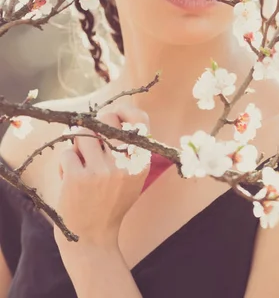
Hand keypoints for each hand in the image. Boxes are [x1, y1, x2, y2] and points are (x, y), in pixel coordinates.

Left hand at [53, 102, 150, 251]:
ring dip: (77, 145)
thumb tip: (114, 114)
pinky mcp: (77, 178)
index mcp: (140, 163)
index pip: (140, 122)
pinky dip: (65, 163)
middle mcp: (124, 165)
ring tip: (80, 161)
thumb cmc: (110, 203)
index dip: (126, 110)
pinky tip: (70, 177)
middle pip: (107, 119)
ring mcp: (100, 171)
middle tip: (90, 140)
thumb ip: (129, 150)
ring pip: (83, 133)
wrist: (92, 240)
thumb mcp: (132, 178)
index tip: (114, 114)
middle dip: (95, 125)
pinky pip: (67, 153)